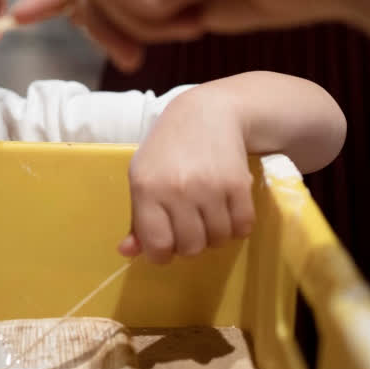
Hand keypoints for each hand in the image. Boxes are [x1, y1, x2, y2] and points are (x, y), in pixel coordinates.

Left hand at [120, 85, 254, 262]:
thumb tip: (127, 252)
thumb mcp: (142, 177)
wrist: (206, 114)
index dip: (161, 254)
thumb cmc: (167, 149)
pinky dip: (237, 226)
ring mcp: (210, 187)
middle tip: (190, 226)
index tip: (166, 247)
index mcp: (146, 188)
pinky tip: (228, 210)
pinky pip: (242, 227)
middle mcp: (177, 189)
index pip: (157, 244)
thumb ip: (137, 218)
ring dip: (215, 235)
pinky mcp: (238, 184)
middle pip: (190, 247)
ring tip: (208, 215)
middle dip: (190, 244)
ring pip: (217, 239)